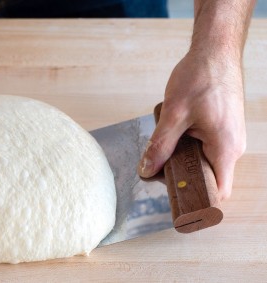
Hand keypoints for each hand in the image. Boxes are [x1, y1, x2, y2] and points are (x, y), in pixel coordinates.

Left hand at [138, 49, 245, 199]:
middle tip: (157, 164)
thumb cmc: (200, 77)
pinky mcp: (221, 128)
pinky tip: (174, 131)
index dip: (197, 199)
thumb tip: (147, 170)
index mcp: (225, 148)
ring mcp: (227, 137)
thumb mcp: (174, 114)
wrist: (215, 51)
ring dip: (181, 157)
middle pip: (207, 177)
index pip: (218, 192)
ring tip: (164, 142)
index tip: (174, 198)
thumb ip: (160, 145)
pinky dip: (186, 144)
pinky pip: (203, 147)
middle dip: (180, 174)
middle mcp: (231, 147)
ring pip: (202, 161)